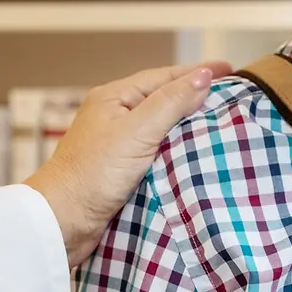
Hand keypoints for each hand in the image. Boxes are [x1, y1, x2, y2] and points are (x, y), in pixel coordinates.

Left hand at [26, 62, 228, 268]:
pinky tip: (194, 154)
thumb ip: (170, 103)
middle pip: (163, 98)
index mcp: (114, 98)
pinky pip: (157, 150)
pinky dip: (178, 147)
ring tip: (218, 120)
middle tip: (229, 93)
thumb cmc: (91, 174)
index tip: (229, 70)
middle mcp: (115, 117)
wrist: (62, 221)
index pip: (164, 77)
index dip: (197, 72)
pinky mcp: (122, 170)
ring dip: (188, 122)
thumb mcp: (136, 132)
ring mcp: (117, 144)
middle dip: (195, 93)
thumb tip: (202, 77)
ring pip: (161, 125)